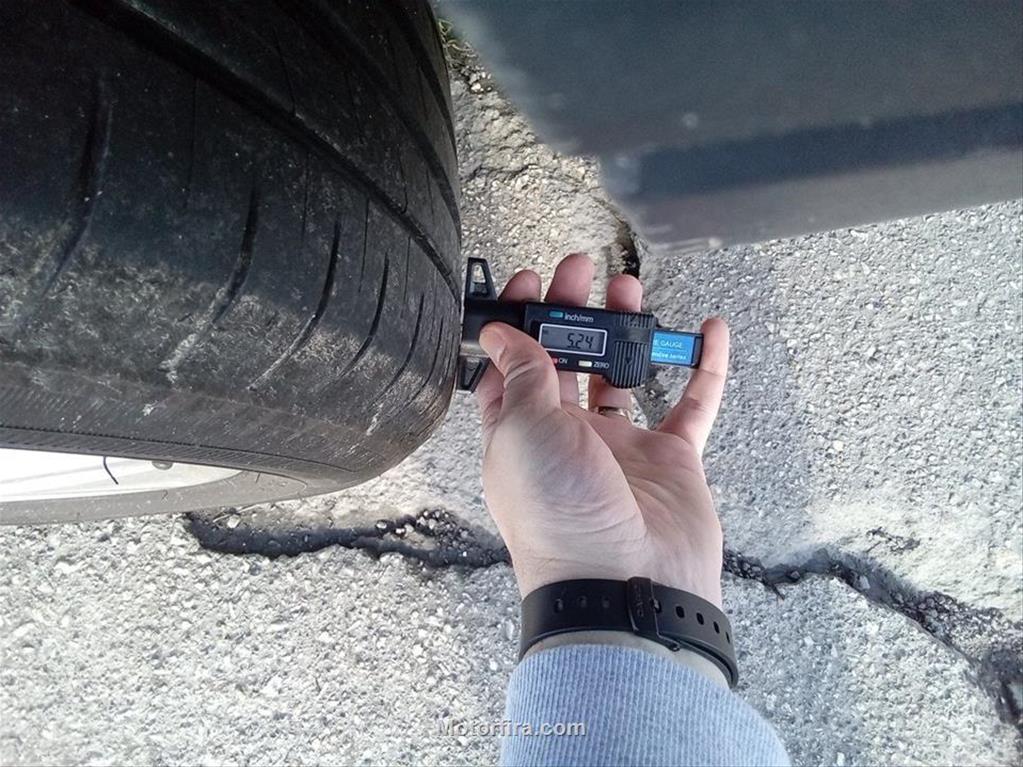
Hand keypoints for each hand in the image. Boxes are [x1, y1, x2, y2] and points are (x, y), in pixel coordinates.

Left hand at [475, 254, 729, 606]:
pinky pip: (692, 403)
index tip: (528, 282)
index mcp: (520, 434)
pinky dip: (704, 367)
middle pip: (568, 360)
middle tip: (581, 267)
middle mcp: (567, 438)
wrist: (626, 585)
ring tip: (630, 287)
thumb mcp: (524, 430)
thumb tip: (499, 334)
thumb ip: (520, 375)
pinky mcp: (671, 459)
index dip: (515, 323)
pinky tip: (709, 331)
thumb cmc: (560, 515)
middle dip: (571, 311)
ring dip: (627, 329)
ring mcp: (621, 448)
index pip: (511, 366)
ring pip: (624, 373)